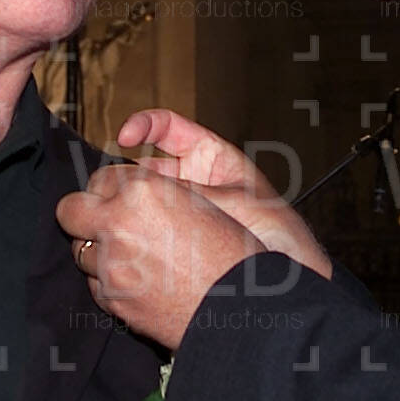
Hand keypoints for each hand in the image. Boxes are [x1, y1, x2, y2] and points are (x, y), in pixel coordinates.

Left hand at [58, 164, 261, 348]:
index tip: (121, 196)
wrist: (239, 308)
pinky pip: (94, 283)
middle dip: (84, 212)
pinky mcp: (112, 299)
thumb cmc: (231, 254)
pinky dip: (108, 281)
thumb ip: (154, 193)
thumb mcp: (198, 203)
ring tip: (129, 255)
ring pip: (79, 249)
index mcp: (143, 191)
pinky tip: (136, 281)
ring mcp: (111, 265)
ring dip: (97, 249)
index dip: (112, 187)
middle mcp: (119, 224)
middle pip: (69, 209)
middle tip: (104, 220)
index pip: (101, 177)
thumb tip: (125, 191)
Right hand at [118, 109, 333, 276]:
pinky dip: (132, 232)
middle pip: (144, 167)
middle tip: (107, 186)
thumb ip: (188, 193)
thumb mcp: (231, 202)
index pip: (167, 128)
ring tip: (111, 214)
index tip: (125, 135)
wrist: (291, 274)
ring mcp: (182, 211)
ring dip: (124, 206)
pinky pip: (146, 230)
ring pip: (140, 201)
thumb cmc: (277, 232)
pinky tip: (125, 239)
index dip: (143, 125)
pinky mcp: (174, 240)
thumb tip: (140, 187)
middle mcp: (193, 180)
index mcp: (211, 156)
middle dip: (122, 174)